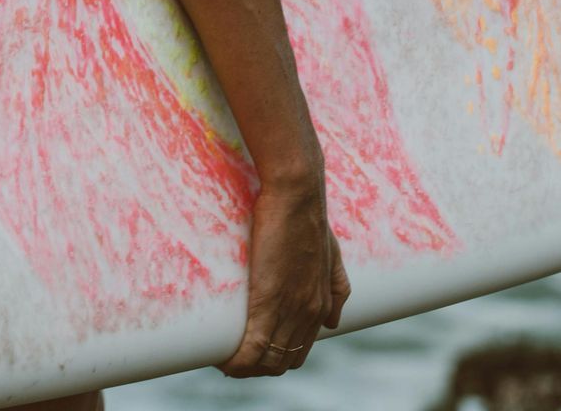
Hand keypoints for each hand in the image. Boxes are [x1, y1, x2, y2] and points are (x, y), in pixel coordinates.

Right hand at [217, 176, 351, 376]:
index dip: (275, 358)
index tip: (253, 352)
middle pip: (283, 361)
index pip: (299, 351)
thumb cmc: (309, 217)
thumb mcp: (332, 254)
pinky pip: (253, 349)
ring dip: (245, 367)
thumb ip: (337, 287)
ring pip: (268, 361)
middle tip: (233, 356)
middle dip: (258, 367)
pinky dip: (237, 362)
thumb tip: (333, 323)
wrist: (297, 193)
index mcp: (321, 303)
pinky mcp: (269, 299)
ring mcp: (291, 307)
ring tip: (224, 359)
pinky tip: (224, 361)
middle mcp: (309, 311)